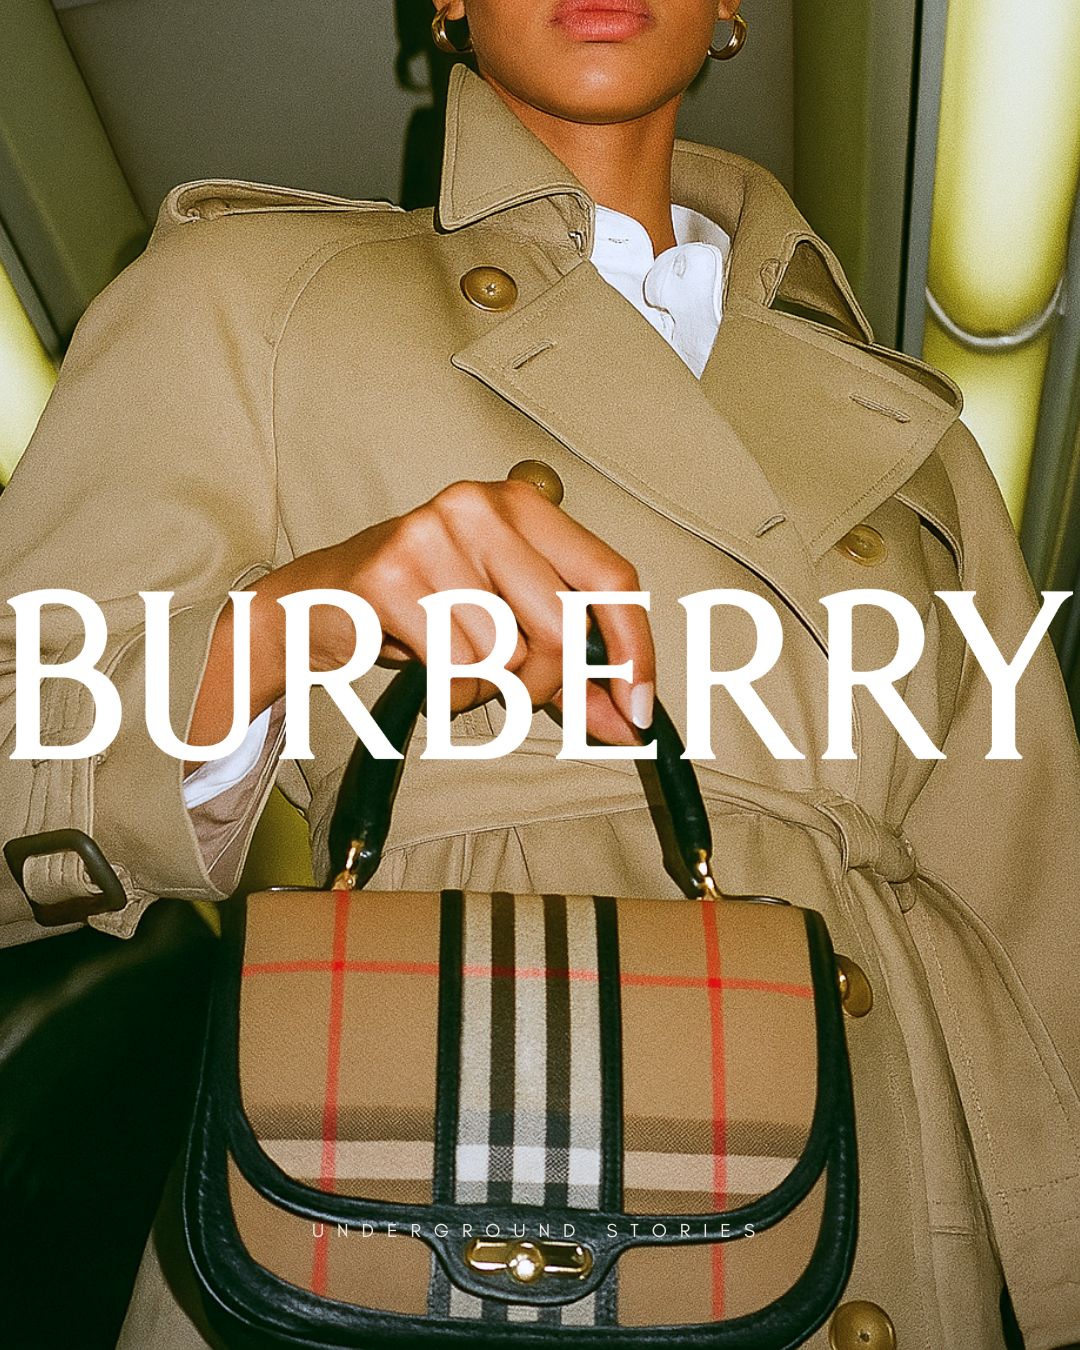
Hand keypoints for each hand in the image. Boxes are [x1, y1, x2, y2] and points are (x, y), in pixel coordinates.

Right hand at [186, 480, 654, 763]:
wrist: (317, 604)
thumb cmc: (424, 608)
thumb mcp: (504, 624)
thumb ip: (570, 668)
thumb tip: (626, 722)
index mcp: (523, 505)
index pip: (611, 576)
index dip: (634, 649)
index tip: (637, 709)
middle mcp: (481, 506)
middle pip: (562, 627)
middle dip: (547, 681)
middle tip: (515, 688)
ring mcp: (432, 534)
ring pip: (508, 652)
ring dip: (488, 685)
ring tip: (453, 660)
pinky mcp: (390, 574)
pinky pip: (456, 665)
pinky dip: (450, 689)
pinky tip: (425, 664)